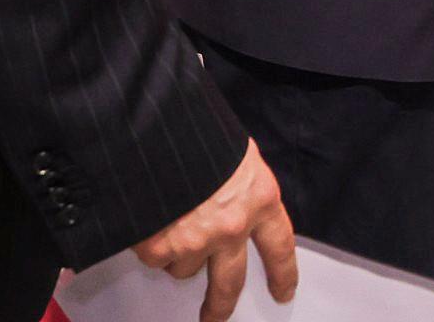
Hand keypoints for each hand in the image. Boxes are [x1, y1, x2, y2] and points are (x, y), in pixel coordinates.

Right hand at [131, 141, 296, 321]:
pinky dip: (151, 244)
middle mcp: (233, 227)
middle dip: (222, 305)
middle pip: (230, 283)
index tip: (283, 291)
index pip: (279, 245)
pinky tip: (150, 218)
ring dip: (177, 252)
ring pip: (186, 268)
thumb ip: (238, 189)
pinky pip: (156, 259)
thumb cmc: (197, 134)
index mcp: (259, 198)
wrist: (156, 130)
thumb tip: (230, 204)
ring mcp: (196, 242)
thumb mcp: (234, 156)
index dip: (283, 272)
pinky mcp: (161, 250)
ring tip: (169, 218)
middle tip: (216, 316)